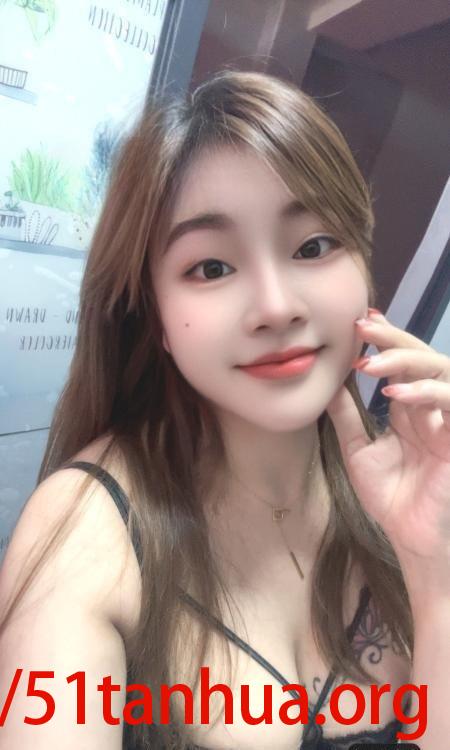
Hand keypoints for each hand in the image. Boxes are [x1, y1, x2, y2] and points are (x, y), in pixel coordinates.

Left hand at [326, 310, 449, 579]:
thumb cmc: (390, 496)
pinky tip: (396, 395)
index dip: (386, 340)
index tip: (360, 322)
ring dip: (407, 361)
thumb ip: (347, 417)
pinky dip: (427, 394)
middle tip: (363, 326)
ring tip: (371, 364)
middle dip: (394, 338)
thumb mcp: (358, 450)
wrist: (409, 536)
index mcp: (408, 408)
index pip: (401, 363)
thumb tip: (328, 384)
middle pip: (421, 357)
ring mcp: (446, 421)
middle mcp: (429, 408)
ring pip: (441, 371)